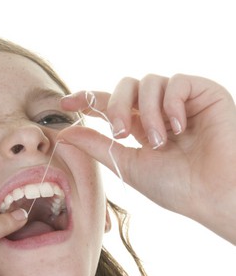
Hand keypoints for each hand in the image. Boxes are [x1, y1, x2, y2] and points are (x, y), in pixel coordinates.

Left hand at [60, 74, 235, 242]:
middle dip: (117, 106)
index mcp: (140, 128)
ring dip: (148, 112)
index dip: (87, 99)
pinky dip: (171, 103)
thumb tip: (63, 135)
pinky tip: (178, 127)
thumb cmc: (174, 186)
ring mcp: (181, 101)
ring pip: (149, 82)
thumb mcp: (127, 165)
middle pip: (126, 87)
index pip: (110, 104)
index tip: (64, 103)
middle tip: (120, 133)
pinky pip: (177, 82)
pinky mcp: (204, 93)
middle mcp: (158, 112)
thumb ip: (96, 146)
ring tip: (158, 140)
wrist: (212, 193)